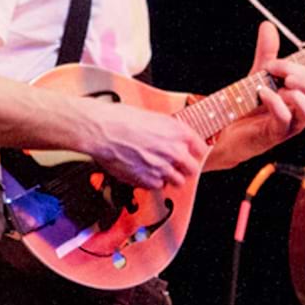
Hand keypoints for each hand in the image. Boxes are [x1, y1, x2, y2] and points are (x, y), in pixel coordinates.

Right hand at [83, 97, 209, 188]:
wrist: (103, 131)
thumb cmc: (122, 119)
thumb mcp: (155, 118)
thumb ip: (170, 131)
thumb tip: (175, 138)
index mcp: (179, 132)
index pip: (201, 149)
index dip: (194, 152)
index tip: (190, 153)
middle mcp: (175, 151)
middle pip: (192, 169)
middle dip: (185, 168)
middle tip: (176, 165)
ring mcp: (163, 168)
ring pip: (178, 182)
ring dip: (170, 177)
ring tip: (158, 169)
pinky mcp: (148, 181)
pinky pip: (158, 187)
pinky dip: (153, 182)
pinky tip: (144, 172)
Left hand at [205, 22, 304, 169]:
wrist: (223, 129)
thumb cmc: (247, 106)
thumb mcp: (258, 75)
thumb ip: (267, 52)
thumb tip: (268, 25)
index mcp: (300, 97)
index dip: (298, 68)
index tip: (274, 64)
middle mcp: (299, 113)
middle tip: (286, 77)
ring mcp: (289, 126)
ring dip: (297, 96)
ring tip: (278, 88)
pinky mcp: (273, 135)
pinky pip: (285, 120)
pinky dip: (275, 103)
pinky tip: (262, 95)